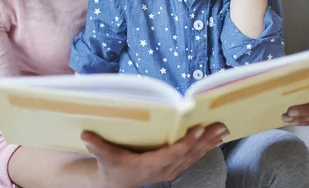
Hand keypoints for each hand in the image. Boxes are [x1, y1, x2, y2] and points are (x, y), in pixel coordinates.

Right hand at [81, 123, 228, 187]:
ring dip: (210, 142)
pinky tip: (217, 138)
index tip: (197, 129)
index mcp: (150, 165)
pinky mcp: (175, 167)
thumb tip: (85, 135)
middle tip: (220, 126)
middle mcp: (165, 169)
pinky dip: (206, 147)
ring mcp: (172, 169)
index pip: (172, 153)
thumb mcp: (104, 158)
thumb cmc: (112, 168)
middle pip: (188, 153)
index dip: (186, 142)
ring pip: (194, 155)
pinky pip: (194, 156)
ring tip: (223, 129)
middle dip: (205, 140)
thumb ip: (98, 147)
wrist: (118, 185)